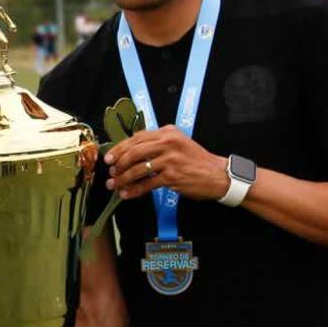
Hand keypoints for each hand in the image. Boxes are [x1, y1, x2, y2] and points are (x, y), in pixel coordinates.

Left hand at [105, 126, 230, 202]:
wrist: (217, 175)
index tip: (109, 157)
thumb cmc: (196, 161)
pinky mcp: (172, 176)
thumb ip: (158, 143)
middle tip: (110, 172)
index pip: (137, 138)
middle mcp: (168, 142)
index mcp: (168, 132)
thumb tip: (131, 152)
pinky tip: (127, 194)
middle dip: (118, 163)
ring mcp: (170, 159)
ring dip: (123, 178)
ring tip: (115, 185)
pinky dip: (134, 190)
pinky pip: (147, 184)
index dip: (120, 148)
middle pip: (134, 151)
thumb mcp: (179, 143)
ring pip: (138, 169)